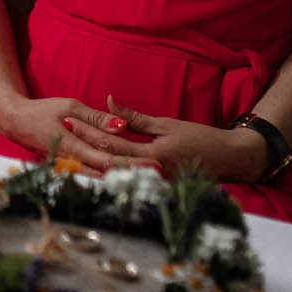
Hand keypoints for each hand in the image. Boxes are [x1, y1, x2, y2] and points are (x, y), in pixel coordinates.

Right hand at [0, 95, 140, 175]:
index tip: (154, 164)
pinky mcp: (69, 170)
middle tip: (160, 176)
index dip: (132, 164)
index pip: (108, 159)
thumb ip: (95, 118)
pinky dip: (110, 179)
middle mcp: (73, 163)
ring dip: (125, 180)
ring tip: (149, 181)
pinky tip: (126, 180)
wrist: (16, 123)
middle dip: (135, 175)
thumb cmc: (42, 110)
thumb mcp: (69, 106)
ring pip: (101, 179)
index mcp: (73, 146)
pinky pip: (92, 177)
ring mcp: (70, 169)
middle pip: (109, 174)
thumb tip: (121, 126)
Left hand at [62, 96, 270, 184]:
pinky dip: (110, 174)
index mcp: (154, 154)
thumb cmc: (200, 137)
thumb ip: (135, 117)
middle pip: (109, 162)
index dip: (88, 132)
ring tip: (67, 152)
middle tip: (61, 135)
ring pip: (117, 175)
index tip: (68, 121)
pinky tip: (93, 168)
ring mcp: (155, 185)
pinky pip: (129, 182)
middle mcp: (152, 173)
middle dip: (84, 148)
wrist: (230, 159)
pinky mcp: (158, 190)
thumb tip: (107, 102)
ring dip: (93, 164)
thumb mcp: (166, 124)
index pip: (113, 143)